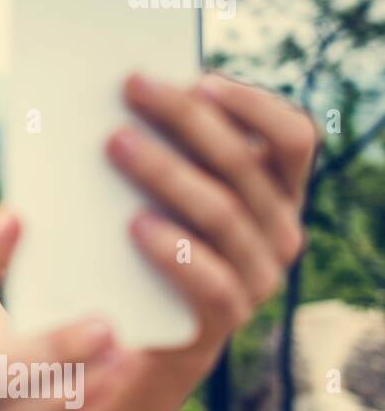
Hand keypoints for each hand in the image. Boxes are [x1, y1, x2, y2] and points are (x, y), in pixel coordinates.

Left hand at [107, 71, 319, 360]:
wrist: (141, 330)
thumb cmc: (148, 236)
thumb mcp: (165, 187)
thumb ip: (168, 143)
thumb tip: (132, 87)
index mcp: (278, 190)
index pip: (294, 137)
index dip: (254, 104)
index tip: (200, 79)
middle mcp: (279, 230)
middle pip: (243, 163)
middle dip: (186, 118)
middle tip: (132, 88)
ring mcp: (260, 276)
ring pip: (223, 213)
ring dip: (167, 171)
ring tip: (117, 143)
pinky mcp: (226, 317)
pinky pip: (209, 280)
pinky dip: (173, 247)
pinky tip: (135, 224)